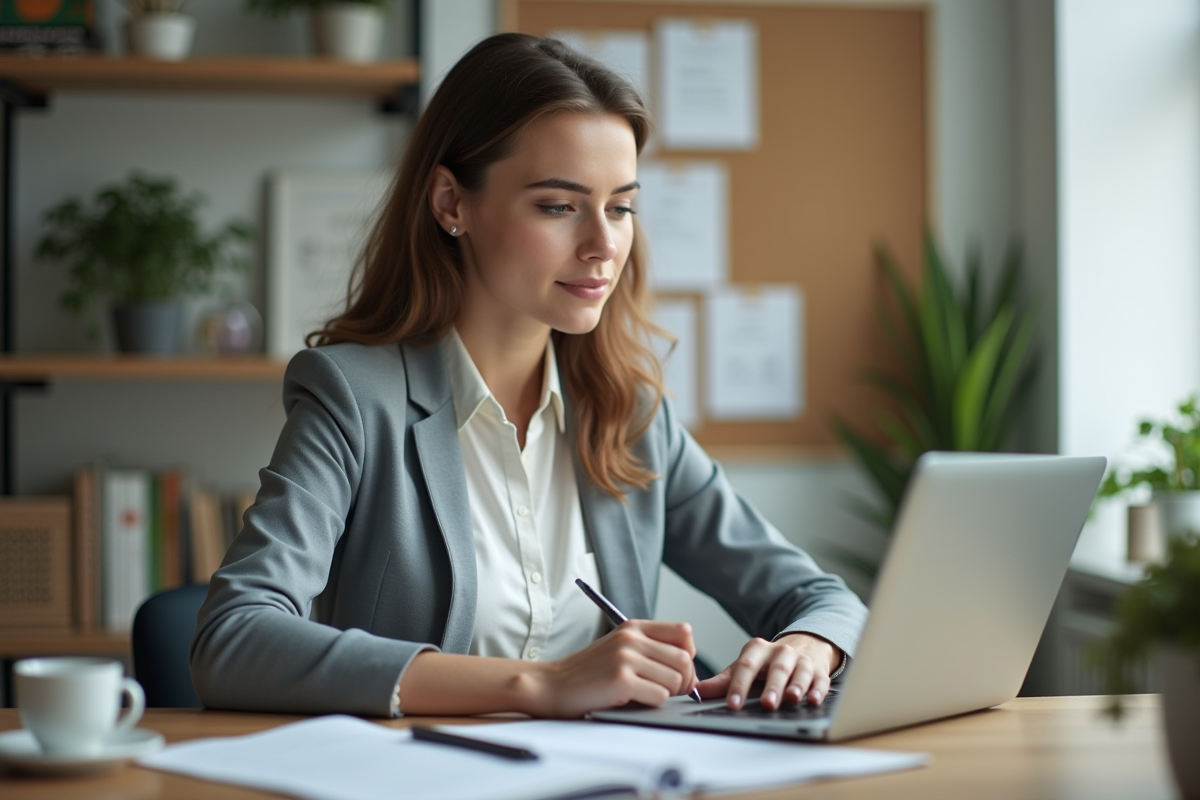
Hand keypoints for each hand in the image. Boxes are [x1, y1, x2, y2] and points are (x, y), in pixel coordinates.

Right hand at [527, 620, 696, 717]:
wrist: (550, 685)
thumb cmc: (587, 673)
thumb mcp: (619, 649)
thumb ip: (649, 649)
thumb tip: (689, 670)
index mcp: (633, 627)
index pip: (684, 632)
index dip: (687, 655)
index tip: (675, 670)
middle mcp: (631, 638)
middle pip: (684, 660)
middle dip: (683, 681)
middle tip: (666, 691)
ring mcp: (625, 658)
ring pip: (675, 680)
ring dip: (666, 694)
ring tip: (645, 696)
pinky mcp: (620, 680)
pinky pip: (659, 696)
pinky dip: (652, 704)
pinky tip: (632, 701)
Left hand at [696, 633, 838, 709]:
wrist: (803, 646)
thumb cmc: (767, 663)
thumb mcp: (744, 667)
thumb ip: (722, 681)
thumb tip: (696, 692)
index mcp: (758, 649)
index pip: (746, 666)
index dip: (739, 685)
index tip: (733, 703)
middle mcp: (781, 652)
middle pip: (776, 669)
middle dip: (772, 687)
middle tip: (766, 704)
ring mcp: (802, 661)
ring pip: (800, 673)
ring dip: (796, 687)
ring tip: (792, 699)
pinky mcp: (819, 672)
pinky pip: (820, 681)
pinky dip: (818, 691)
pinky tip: (814, 700)